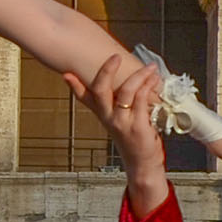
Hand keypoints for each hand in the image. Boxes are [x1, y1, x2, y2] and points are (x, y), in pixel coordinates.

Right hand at [69, 50, 169, 178]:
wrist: (142, 164)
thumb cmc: (133, 140)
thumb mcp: (120, 121)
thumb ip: (120, 103)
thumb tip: (132, 82)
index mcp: (103, 114)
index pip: (83, 98)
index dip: (74, 85)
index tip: (67, 74)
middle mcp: (109, 117)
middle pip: (100, 91)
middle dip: (106, 71)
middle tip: (115, 57)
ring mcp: (122, 122)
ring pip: (126, 91)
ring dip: (139, 76)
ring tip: (149, 67)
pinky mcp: (138, 126)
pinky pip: (142, 99)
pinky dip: (148, 86)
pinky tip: (154, 80)